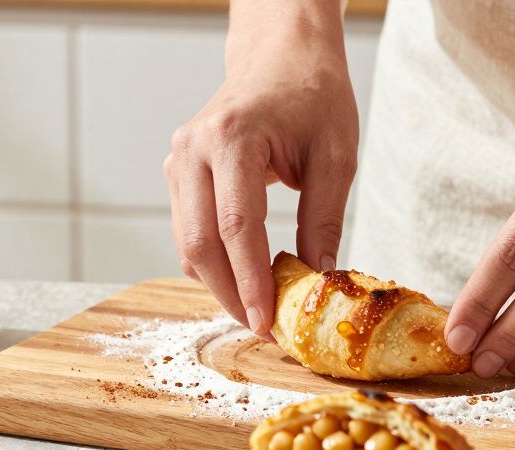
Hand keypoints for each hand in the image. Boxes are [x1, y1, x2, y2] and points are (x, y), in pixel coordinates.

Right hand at [165, 2, 357, 336]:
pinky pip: (187, 231)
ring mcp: (178, 161)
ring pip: (186, 244)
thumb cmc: (313, 96)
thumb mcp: (336, 156)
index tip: (268, 322)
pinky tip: (243, 278)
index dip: (250, 282)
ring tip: (258, 309)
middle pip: (199, 244)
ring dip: (219, 283)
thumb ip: (323, 219)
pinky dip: (212, 262)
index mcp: (232, 139)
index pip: (236, 227)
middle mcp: (193, 150)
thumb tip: (317, 281)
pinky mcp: (178, 174)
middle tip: (263, 328)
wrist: (280, 56)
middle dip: (229, 294)